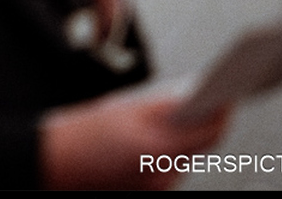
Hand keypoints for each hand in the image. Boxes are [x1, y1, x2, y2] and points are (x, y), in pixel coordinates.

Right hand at [41, 92, 231, 188]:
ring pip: (188, 156)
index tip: (228, 92)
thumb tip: (189, 99)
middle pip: (202, 145)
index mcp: (156, 146)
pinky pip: (171, 169)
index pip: (210, 128)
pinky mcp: (148, 192)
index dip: (223, 108)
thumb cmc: (76, 136)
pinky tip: (162, 136)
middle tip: (213, 100)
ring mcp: (156, 185)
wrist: (52, 164)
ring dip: (190, 136)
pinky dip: (172, 151)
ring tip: (187, 115)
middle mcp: (161, 172)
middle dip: (208, 122)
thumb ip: (159, 107)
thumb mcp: (119, 109)